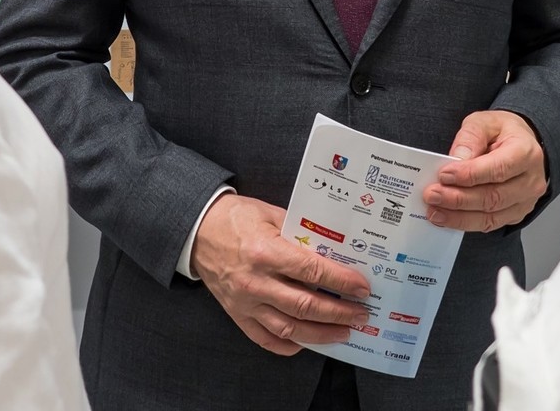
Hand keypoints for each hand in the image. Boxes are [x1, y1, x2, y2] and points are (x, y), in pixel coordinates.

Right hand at [189, 193, 372, 355]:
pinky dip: (289, 345)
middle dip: (340, 312)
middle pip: (306, 305)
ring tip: (343, 332)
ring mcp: (245, 303)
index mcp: (266, 253)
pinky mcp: (237, 315)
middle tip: (362, 314)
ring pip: (290, 328)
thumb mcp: (270, 214)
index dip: (342, 282)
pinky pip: (266, 339)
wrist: (197, 232)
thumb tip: (333, 249)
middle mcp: (256, 282)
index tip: (362, 288)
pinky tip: (308, 342)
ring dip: (321, 334)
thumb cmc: (235, 219)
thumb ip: (300, 232)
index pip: (313, 273)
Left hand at [422, 110, 548, 231]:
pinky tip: (447, 217)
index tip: (444, 175)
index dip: (469, 175)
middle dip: (458, 198)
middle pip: (493, 197)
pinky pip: (490, 224)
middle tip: (433, 194)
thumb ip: (470, 137)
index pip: (498, 169)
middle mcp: (530, 180)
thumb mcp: (484, 122)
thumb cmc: (503, 132)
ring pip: (491, 216)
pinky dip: (466, 223)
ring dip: (459, 216)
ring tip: (434, 210)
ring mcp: (525, 201)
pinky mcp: (516, 214)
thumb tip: (456, 160)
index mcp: (525, 152)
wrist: (521, 143)